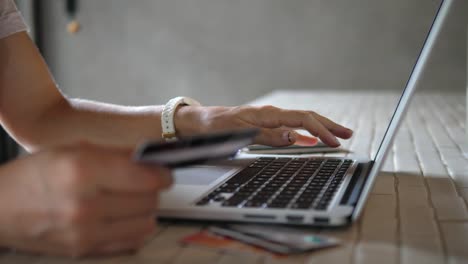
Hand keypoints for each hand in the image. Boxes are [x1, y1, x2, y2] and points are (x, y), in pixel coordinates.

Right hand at [0, 142, 171, 256]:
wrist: (1, 208)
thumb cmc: (36, 174)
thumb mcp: (73, 150)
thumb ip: (116, 155)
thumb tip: (151, 160)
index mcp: (83, 170)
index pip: (146, 177)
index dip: (162, 174)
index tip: (164, 172)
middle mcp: (86, 204)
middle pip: (149, 200)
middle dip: (152, 189)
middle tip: (145, 183)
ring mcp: (85, 232)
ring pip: (146, 223)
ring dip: (145, 210)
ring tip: (132, 200)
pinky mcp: (85, 250)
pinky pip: (131, 241)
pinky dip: (135, 228)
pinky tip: (124, 217)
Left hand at [175, 105, 352, 146]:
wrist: (200, 121)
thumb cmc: (217, 126)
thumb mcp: (241, 133)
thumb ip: (268, 135)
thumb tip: (295, 137)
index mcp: (268, 114)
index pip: (303, 120)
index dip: (321, 131)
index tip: (335, 142)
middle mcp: (271, 114)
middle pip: (307, 117)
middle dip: (329, 126)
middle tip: (347, 134)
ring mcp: (269, 119)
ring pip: (301, 121)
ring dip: (320, 128)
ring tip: (337, 135)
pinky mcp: (265, 124)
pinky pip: (290, 126)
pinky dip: (304, 132)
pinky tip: (310, 140)